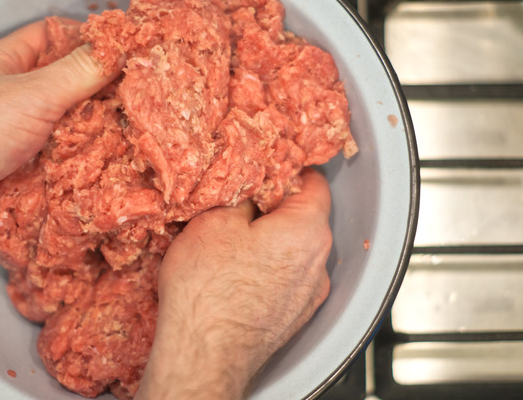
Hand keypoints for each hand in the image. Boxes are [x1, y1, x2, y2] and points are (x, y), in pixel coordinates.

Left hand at [0, 18, 118, 382]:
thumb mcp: (31, 94)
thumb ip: (79, 73)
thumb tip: (116, 54)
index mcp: (0, 66)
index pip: (47, 38)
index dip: (83, 40)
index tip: (119, 52)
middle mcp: (5, 102)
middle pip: (61, 89)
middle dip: (95, 96)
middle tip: (131, 99)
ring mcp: (10, 142)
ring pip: (63, 133)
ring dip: (90, 138)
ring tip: (126, 136)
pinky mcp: (18, 179)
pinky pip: (58, 170)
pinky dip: (79, 172)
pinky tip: (104, 172)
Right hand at [136, 168, 332, 399]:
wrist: (203, 356)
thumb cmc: (208, 291)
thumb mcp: (215, 220)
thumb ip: (242, 194)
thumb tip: (251, 187)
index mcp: (307, 230)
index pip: (314, 182)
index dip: (287, 168)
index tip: (267, 166)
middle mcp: (318, 264)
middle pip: (304, 218)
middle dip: (273, 207)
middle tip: (237, 203)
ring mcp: (308, 296)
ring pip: (293, 252)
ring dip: (269, 242)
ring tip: (229, 243)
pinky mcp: (292, 319)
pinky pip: (285, 281)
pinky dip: (266, 271)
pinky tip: (234, 274)